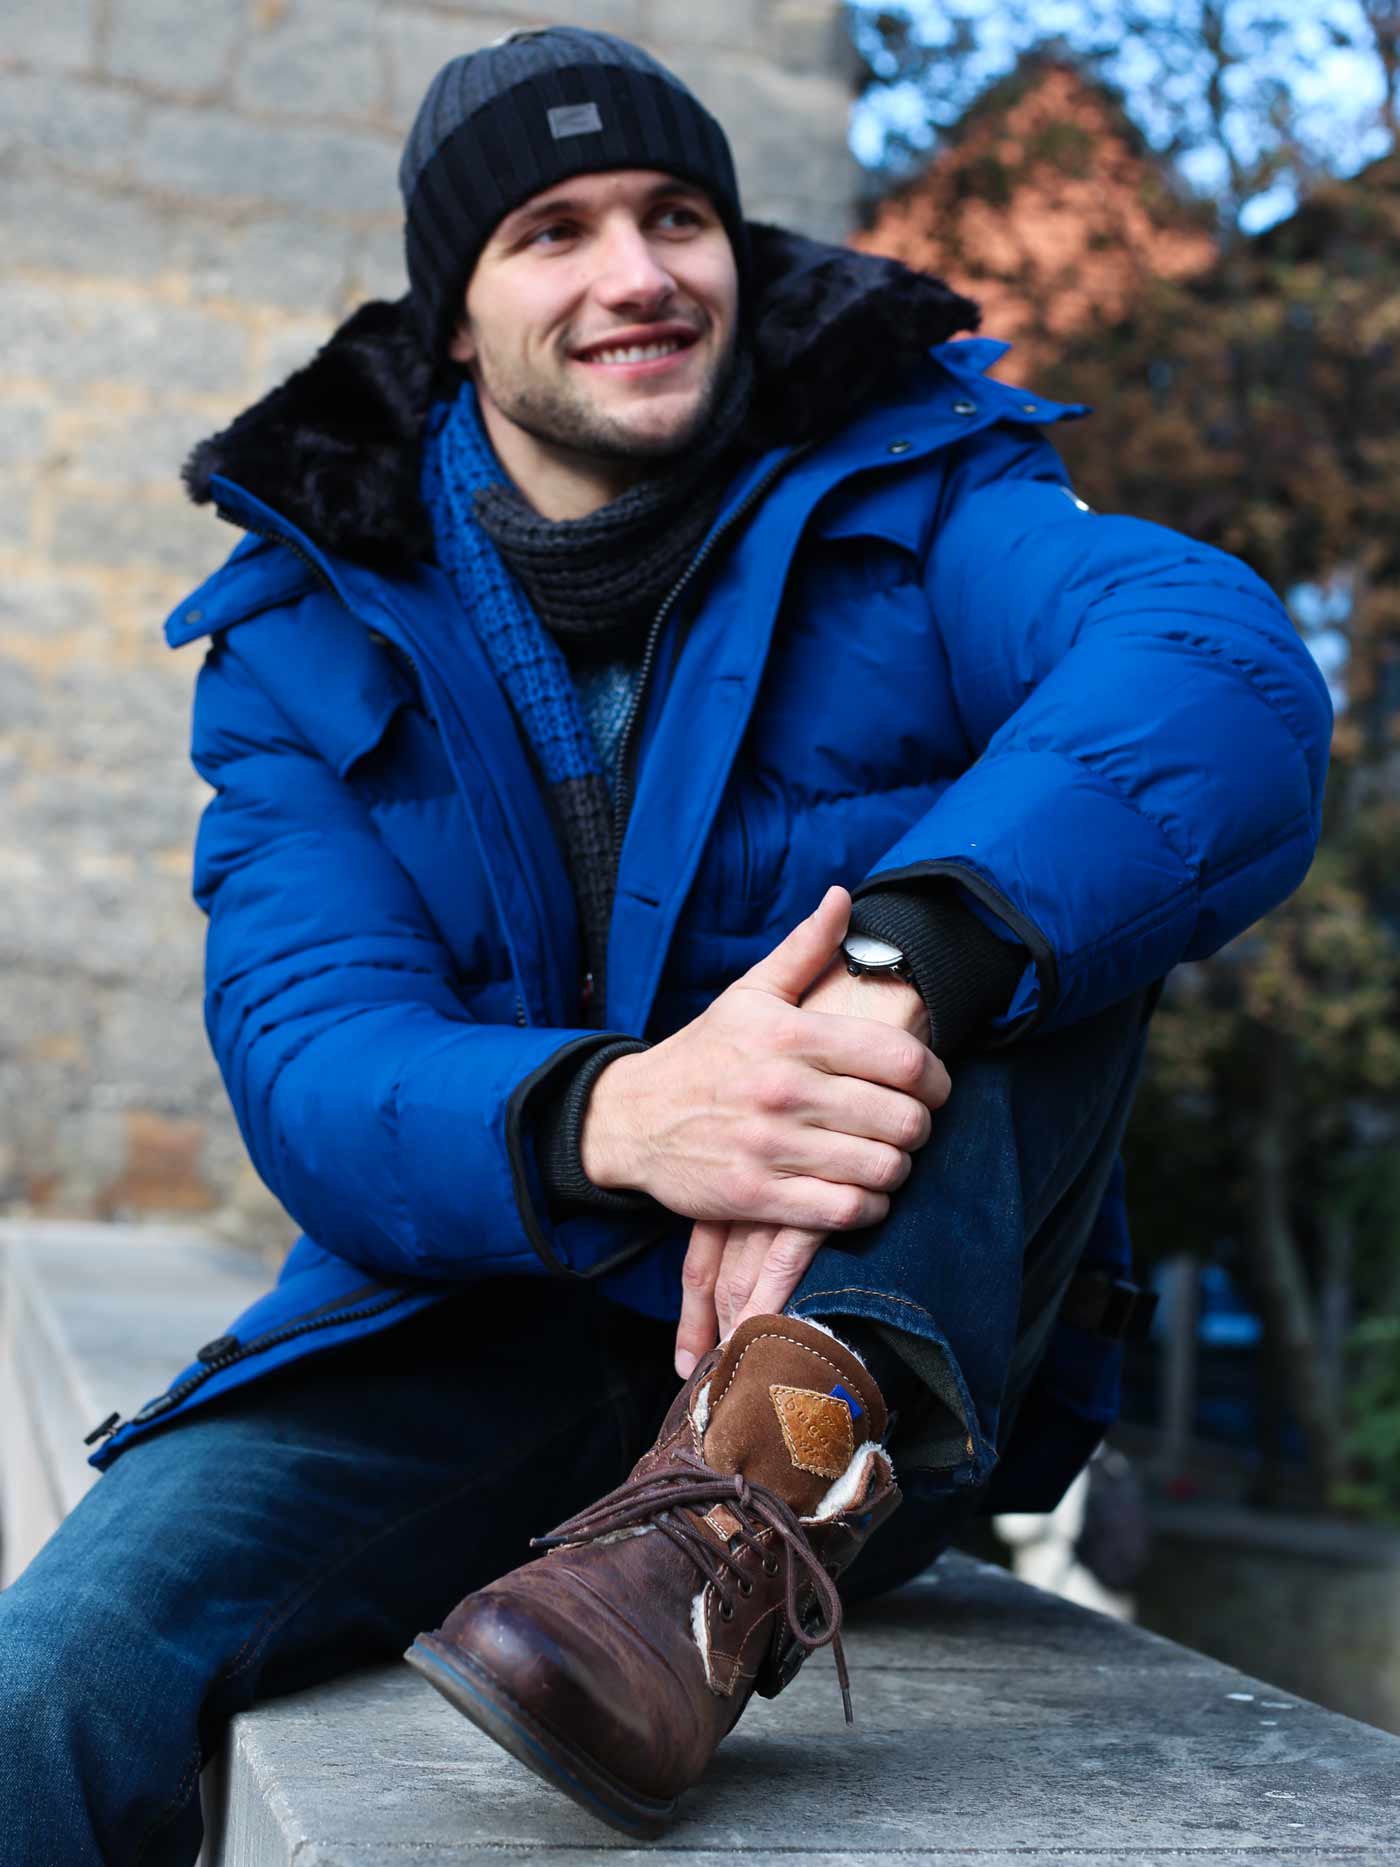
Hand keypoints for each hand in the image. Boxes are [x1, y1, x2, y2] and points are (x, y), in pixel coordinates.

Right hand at [672, 926, 940, 1376]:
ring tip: (886, 1159)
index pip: (901, 1059)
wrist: (630, 1118)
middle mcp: (784, 1090)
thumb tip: (842, 898)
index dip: (937, 1078)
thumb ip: (804, 949)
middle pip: (903, 1119)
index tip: (935, 1087)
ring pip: (881, 1168)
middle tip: (910, 1127)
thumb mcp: (748, 994)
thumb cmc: (702, 1055)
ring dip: (896, 1169)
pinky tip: (860, 1194)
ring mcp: (770, 1147)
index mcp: (790, 1036)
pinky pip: (844, 1211)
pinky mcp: (756, 1196)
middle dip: (920, 1127)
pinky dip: (866, 1207)